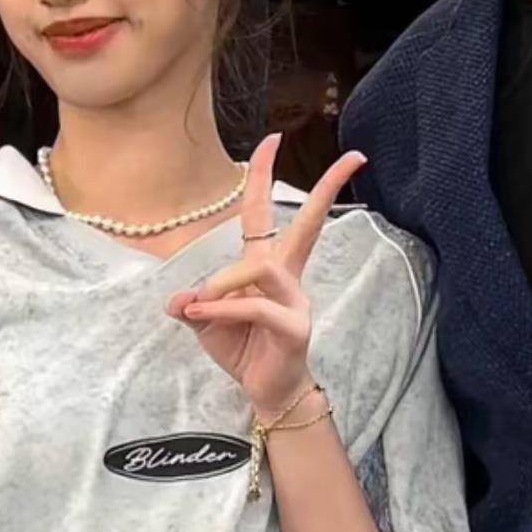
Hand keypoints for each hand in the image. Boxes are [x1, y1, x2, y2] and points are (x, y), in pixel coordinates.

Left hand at [166, 134, 366, 416]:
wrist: (264, 392)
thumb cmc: (242, 348)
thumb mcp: (206, 322)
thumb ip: (192, 305)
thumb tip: (178, 300)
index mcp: (266, 265)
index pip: (264, 210)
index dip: (263, 174)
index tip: (272, 138)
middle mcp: (286, 275)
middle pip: (308, 222)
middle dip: (328, 188)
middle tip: (352, 158)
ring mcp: (295, 299)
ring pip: (262, 267)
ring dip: (224, 281)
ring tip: (200, 302)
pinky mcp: (294, 326)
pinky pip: (254, 305)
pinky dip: (224, 309)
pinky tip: (203, 317)